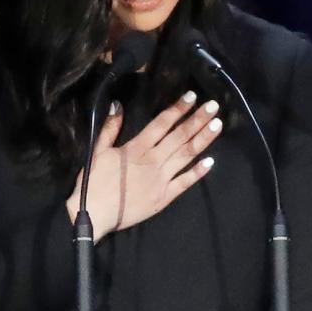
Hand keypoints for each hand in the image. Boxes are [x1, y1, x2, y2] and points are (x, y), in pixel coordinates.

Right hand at [66, 90, 222, 240]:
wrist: (93, 214)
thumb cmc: (93, 182)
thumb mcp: (98, 151)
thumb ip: (110, 128)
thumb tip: (118, 105)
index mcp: (137, 148)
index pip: (162, 123)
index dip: (178, 109)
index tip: (192, 96)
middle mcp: (153, 160)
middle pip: (179, 136)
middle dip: (197, 119)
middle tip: (214, 105)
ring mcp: (161, 179)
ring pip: (186, 155)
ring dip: (202, 139)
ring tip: (218, 124)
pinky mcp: (164, 197)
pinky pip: (184, 183)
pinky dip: (198, 172)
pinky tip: (211, 161)